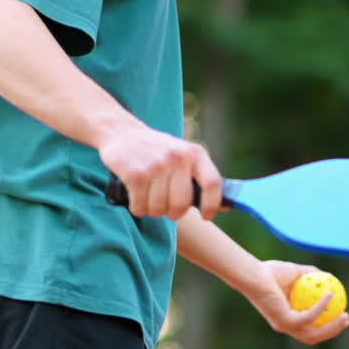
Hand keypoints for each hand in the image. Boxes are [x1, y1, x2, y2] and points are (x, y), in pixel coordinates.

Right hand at [98, 123, 222, 220]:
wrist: (121, 131)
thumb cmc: (157, 152)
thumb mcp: (184, 158)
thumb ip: (202, 180)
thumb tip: (228, 207)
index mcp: (195, 153)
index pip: (213, 183)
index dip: (212, 205)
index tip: (206, 216)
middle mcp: (178, 157)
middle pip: (182, 204)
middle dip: (173, 213)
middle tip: (165, 207)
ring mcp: (157, 164)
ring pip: (159, 209)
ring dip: (152, 210)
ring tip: (148, 197)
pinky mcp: (136, 173)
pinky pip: (141, 207)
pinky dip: (137, 208)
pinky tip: (135, 197)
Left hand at [241, 260, 348, 344]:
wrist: (254, 274)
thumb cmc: (271, 272)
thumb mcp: (296, 272)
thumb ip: (311, 275)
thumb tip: (328, 277)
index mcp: (288, 318)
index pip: (310, 329)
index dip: (328, 327)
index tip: (342, 315)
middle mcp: (286, 325)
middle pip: (314, 337)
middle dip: (333, 331)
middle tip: (346, 318)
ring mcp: (285, 326)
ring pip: (314, 333)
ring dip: (332, 327)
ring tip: (344, 315)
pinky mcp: (285, 321)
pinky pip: (310, 316)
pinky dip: (322, 306)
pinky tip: (330, 295)